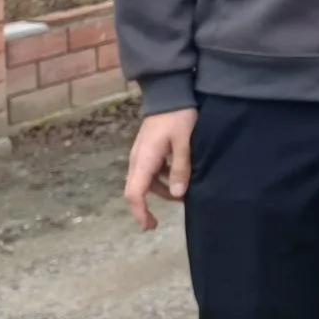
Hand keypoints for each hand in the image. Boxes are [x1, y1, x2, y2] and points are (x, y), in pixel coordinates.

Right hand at [124, 108, 197, 230]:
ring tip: (182, 194)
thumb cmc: (178, 116)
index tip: (149, 227)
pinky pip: (152, 169)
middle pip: (138, 189)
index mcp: (143, 160)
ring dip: (161, 190)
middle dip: (148, 206)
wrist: (170, 91)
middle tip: (161, 220)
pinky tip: (179, 176)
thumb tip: (178, 195)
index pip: (134, 193)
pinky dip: (163, 177)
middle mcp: (138, 159)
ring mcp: (142, 152)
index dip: (140, 213)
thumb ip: (181, 168)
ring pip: (146, 180)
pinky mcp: (149, 147)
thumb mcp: (184, 142)